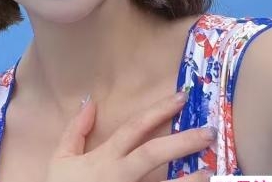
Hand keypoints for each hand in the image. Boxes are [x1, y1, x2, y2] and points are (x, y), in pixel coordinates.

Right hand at [45, 91, 213, 181]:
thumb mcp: (61, 160)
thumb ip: (75, 131)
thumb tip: (90, 102)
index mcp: (104, 159)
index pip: (134, 128)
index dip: (158, 111)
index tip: (181, 98)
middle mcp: (120, 176)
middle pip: (153, 154)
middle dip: (183, 141)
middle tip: (210, 132)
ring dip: (189, 180)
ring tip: (210, 170)